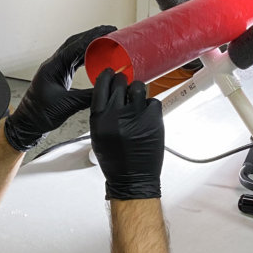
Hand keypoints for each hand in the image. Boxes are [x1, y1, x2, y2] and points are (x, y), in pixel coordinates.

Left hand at [4, 26, 115, 151]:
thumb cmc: (40, 115)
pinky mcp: (60, 76)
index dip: (93, 37)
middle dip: (93, 35)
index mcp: (53, 67)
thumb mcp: (67, 106)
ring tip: (107, 41)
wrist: (28, 124)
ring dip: (91, 44)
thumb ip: (88, 97)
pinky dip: (87, 57)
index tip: (108, 31)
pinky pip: (75, 61)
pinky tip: (97, 57)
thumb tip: (107, 88)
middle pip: (75, 43)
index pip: (75, 46)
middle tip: (111, 31)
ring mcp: (56, 69)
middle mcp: (54, 64)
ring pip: (75, 51)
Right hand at [90, 69, 163, 199]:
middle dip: (123, 82)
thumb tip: (110, 94)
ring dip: (138, 91)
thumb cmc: (114, 160)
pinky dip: (151, 106)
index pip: (102, 86)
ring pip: (138, 87)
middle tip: (126, 88)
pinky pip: (153, 101)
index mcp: (99, 118)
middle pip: (120, 83)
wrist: (132, 179)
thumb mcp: (98, 135)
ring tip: (137, 102)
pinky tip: (147, 116)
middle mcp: (116, 115)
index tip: (110, 73)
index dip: (107, 76)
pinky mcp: (153, 120)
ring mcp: (136, 116)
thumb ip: (103, 113)